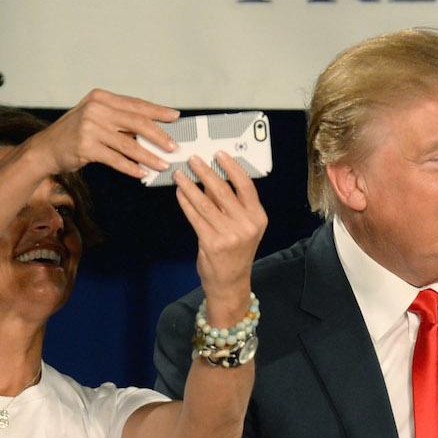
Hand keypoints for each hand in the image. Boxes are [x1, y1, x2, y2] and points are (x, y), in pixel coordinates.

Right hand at [35, 88, 178, 180]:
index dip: (158, 111)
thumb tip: (153, 131)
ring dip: (149, 156)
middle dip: (159, 136)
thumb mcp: (96, 118)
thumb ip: (119, 120)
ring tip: (163, 164)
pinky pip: (116, 159)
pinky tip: (142, 173)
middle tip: (174, 147)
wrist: (46, 148)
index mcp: (102, 98)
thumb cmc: (76, 133)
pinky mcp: (86, 147)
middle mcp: (96, 109)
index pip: (136, 104)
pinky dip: (131, 168)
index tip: (176, 117)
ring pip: (129, 144)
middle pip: (137, 122)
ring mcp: (90, 128)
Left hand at [175, 152, 266, 327]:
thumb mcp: (241, 227)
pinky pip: (195, 217)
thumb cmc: (235, 252)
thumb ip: (230, 204)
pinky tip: (180, 192)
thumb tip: (210, 177)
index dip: (231, 167)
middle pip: (223, 191)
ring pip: (205, 202)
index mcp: (258, 218)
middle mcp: (247, 226)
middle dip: (205, 172)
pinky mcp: (212, 243)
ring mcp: (230, 236)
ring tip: (180, 174)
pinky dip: (185, 202)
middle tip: (193, 160)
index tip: (218, 154)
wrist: (230, 282)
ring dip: (190, 185)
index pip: (246, 186)